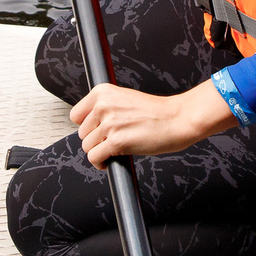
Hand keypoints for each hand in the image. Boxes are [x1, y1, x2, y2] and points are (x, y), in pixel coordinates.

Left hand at [70, 80, 235, 164]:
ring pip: (88, 147)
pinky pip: (95, 158)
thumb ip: (107, 107)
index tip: (96, 131)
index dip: (87, 126)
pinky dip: (101, 163)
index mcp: (103, 92)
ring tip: (115, 149)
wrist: (178, 118)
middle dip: (96, 140)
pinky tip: (111, 159)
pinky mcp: (116, 141)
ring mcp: (109, 123)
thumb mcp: (126, 99)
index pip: (76, 115)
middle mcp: (103, 105)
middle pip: (82, 133)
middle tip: (112, 140)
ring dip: (100, 151)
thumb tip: (91, 123)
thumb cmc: (158, 112)